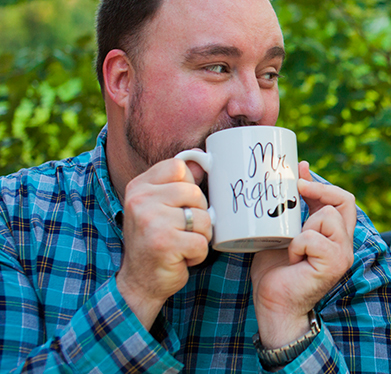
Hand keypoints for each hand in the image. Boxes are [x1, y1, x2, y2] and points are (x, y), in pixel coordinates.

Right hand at [117, 158, 212, 328]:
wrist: (138, 282)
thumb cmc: (154, 240)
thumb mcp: (158, 206)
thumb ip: (177, 183)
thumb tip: (202, 158)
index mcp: (139, 187)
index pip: (178, 167)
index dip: (189, 185)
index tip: (181, 204)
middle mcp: (141, 201)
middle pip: (195, 192)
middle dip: (198, 214)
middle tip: (181, 230)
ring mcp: (152, 222)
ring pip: (203, 218)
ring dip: (200, 236)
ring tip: (181, 243)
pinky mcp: (165, 244)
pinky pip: (202, 242)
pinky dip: (198, 254)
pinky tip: (181, 257)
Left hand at [251, 161, 355, 347]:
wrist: (273, 305)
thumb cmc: (276, 270)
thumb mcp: (283, 229)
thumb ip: (295, 205)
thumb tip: (299, 168)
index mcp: (335, 234)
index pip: (343, 199)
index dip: (323, 185)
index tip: (298, 179)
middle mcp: (344, 243)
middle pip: (344, 200)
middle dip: (318, 192)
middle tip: (296, 191)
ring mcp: (342, 254)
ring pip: (327, 216)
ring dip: (302, 228)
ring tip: (293, 247)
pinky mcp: (334, 264)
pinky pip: (313, 238)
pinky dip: (297, 245)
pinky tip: (293, 260)